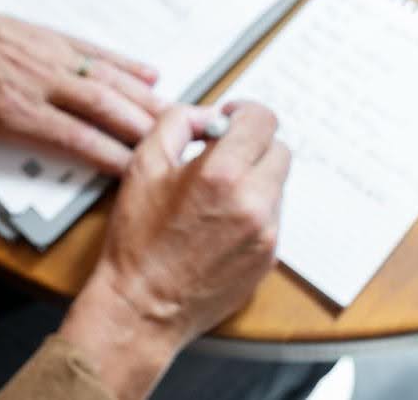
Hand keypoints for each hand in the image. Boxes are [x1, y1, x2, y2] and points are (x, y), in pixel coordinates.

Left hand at [0, 11, 165, 243]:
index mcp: (16, 112)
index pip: (74, 137)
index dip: (110, 153)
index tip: (140, 170)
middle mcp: (41, 83)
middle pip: (101, 106)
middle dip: (141, 125)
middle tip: (178, 143)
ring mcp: (51, 56)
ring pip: (106, 78)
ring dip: (142, 96)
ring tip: (175, 113)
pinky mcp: (53, 37)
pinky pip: (96, 50)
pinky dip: (125, 62)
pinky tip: (151, 73)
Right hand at [58, 104, 289, 397]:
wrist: (143, 305)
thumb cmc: (138, 239)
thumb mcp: (144, 164)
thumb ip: (178, 122)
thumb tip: (208, 115)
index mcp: (222, 174)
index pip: (263, 120)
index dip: (244, 113)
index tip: (228, 121)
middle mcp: (253, 203)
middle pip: (279, 149)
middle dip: (252, 146)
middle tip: (222, 155)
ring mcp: (266, 233)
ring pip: (277, 184)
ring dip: (254, 179)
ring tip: (215, 195)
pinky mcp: (270, 258)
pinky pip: (273, 217)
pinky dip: (254, 210)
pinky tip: (220, 223)